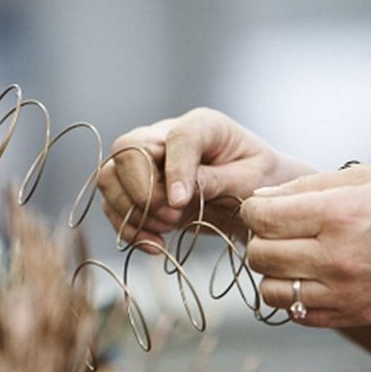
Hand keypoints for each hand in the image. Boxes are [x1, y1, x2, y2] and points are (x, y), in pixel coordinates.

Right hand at [98, 107, 313, 249]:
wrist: (255, 196)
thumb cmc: (261, 179)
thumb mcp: (253, 178)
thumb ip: (219, 180)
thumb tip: (180, 191)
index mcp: (202, 125)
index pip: (177, 137)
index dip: (175, 169)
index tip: (181, 203)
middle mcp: (165, 137)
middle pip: (126, 149)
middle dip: (142, 189)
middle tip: (172, 218)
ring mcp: (147, 163)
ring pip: (109, 177)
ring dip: (129, 210)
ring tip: (162, 233)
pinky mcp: (139, 191)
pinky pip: (114, 206)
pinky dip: (128, 229)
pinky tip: (154, 246)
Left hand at [241, 163, 370, 326]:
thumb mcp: (363, 176)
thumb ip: (305, 187)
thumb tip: (260, 199)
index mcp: (337, 214)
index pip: (261, 217)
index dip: (253, 209)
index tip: (264, 207)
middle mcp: (337, 257)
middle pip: (260, 255)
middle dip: (260, 239)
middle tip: (279, 230)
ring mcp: (345, 292)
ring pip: (271, 291)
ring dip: (273, 272)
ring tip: (294, 256)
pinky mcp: (353, 315)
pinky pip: (298, 315)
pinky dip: (295, 297)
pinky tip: (311, 277)